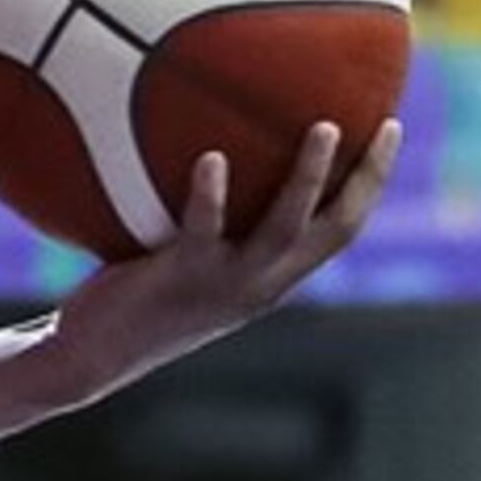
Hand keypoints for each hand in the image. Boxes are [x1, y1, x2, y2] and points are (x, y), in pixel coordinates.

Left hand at [46, 116, 401, 401]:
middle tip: (382, 126)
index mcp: (272, 279)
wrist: (92, 355)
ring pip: (284, 228)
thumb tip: (207, 139)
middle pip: (336, 230)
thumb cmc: (136, 295)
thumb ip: (212, 218)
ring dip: (309, 178)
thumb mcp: (191, 259)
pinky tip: (211, 156)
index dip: (371, 184)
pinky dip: (211, 194)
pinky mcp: (180, 277)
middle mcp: (261, 284)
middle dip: (367, 179)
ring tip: (324, 128)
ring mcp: (224, 283)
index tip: (389, 131)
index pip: (340, 230)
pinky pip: (202, 229)